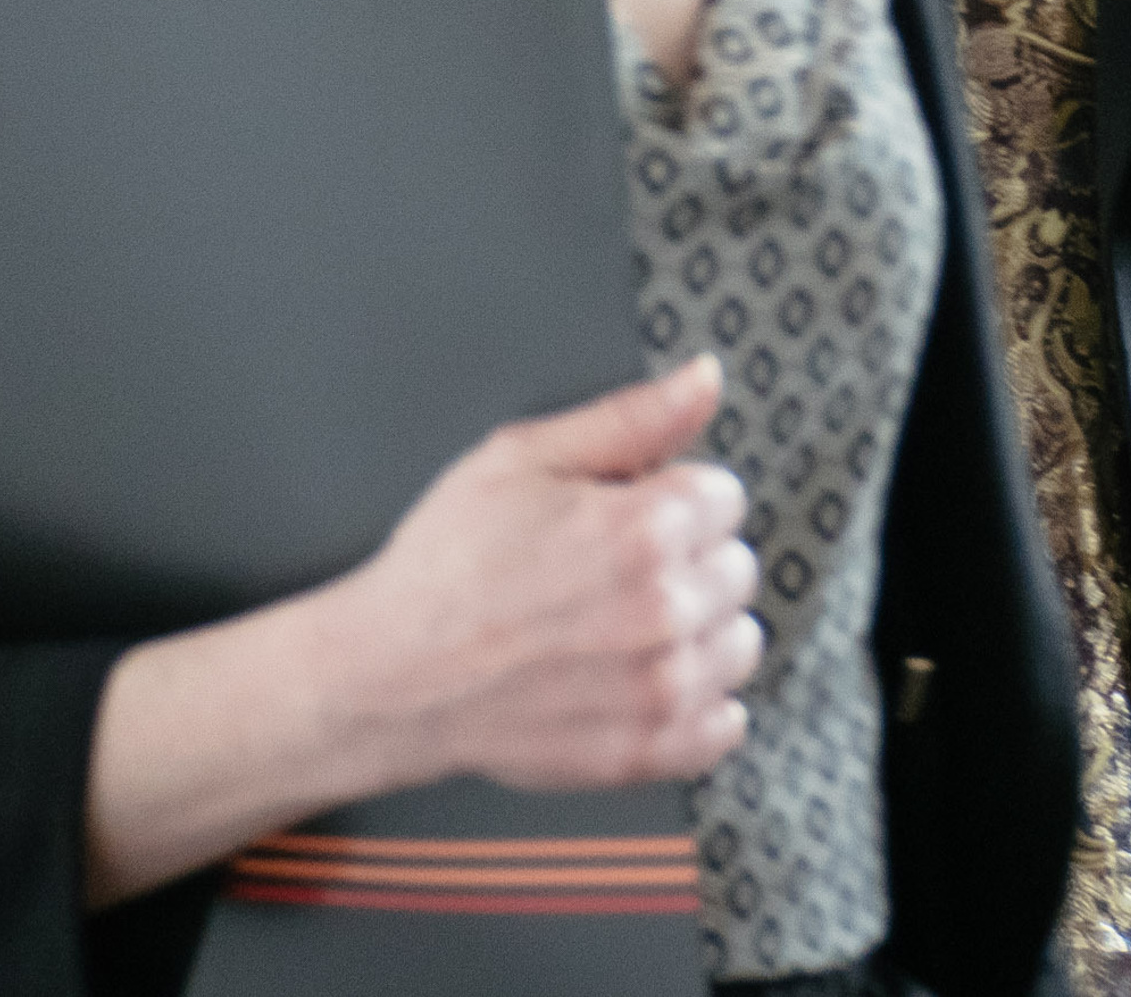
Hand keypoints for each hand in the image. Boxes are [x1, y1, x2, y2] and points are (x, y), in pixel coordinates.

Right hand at [83, 355, 762, 908]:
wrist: (390, 677)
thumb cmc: (446, 565)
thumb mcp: (525, 456)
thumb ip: (632, 416)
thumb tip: (704, 379)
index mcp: (644, 528)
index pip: (726, 496)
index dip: (673, 495)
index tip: (633, 510)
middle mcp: (664, 610)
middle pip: (737, 567)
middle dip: (689, 558)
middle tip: (618, 568)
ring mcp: (659, 689)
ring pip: (739, 643)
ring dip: (700, 631)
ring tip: (628, 624)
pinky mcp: (644, 753)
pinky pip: (724, 726)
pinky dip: (701, 706)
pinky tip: (646, 680)